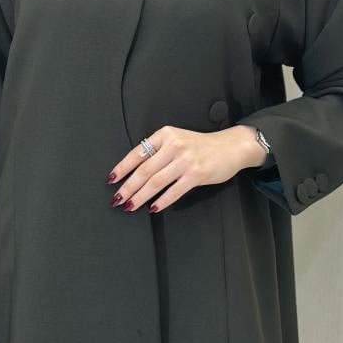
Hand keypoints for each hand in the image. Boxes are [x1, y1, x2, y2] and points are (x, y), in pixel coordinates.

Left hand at [105, 124, 266, 213]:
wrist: (230, 147)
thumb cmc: (201, 145)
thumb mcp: (177, 139)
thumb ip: (159, 150)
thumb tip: (135, 171)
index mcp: (165, 135)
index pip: (137, 153)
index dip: (122, 168)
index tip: (112, 179)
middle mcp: (174, 146)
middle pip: (144, 170)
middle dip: (128, 187)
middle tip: (117, 198)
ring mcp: (185, 161)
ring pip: (156, 182)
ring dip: (140, 197)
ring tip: (130, 205)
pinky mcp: (196, 175)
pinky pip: (174, 191)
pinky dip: (161, 202)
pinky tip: (153, 208)